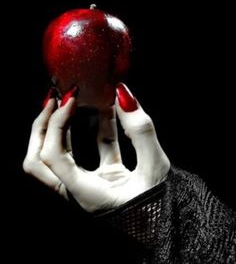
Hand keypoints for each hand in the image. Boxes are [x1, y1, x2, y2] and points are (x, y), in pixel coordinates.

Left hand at [23, 84, 169, 211]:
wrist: (166, 227)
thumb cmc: (160, 210)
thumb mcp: (156, 169)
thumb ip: (142, 132)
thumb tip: (124, 97)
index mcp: (84, 195)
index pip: (53, 157)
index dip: (57, 124)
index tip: (71, 99)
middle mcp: (77, 191)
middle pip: (38, 161)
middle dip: (42, 127)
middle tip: (54, 99)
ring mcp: (87, 184)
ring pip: (57, 157)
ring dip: (61, 128)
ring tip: (69, 101)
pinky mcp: (100, 178)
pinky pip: (89, 152)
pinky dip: (92, 130)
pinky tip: (103, 111)